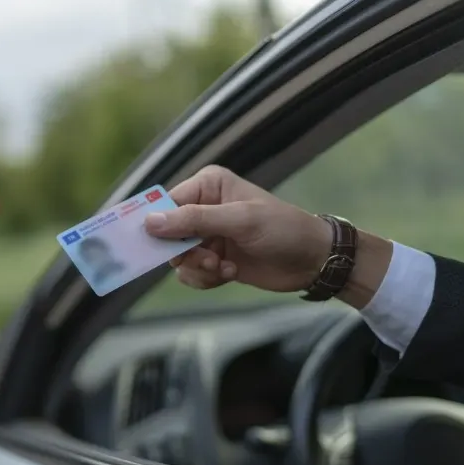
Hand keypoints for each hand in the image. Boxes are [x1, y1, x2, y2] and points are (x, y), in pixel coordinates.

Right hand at [144, 166, 331, 292]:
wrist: (313, 260)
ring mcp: (208, 235)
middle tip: (208, 260)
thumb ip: (194, 220)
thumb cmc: (282, 229)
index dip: (158, 226)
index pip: (166, 204)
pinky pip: (191, 273)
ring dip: (199, 268)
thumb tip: (150, 222)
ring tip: (223, 268)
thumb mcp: (239, 221)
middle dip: (185, 252)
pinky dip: (206, 278)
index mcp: (208, 186)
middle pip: (168, 235)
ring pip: (178, 258)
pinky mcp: (214, 259)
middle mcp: (203, 208)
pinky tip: (231, 273)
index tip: (152, 246)